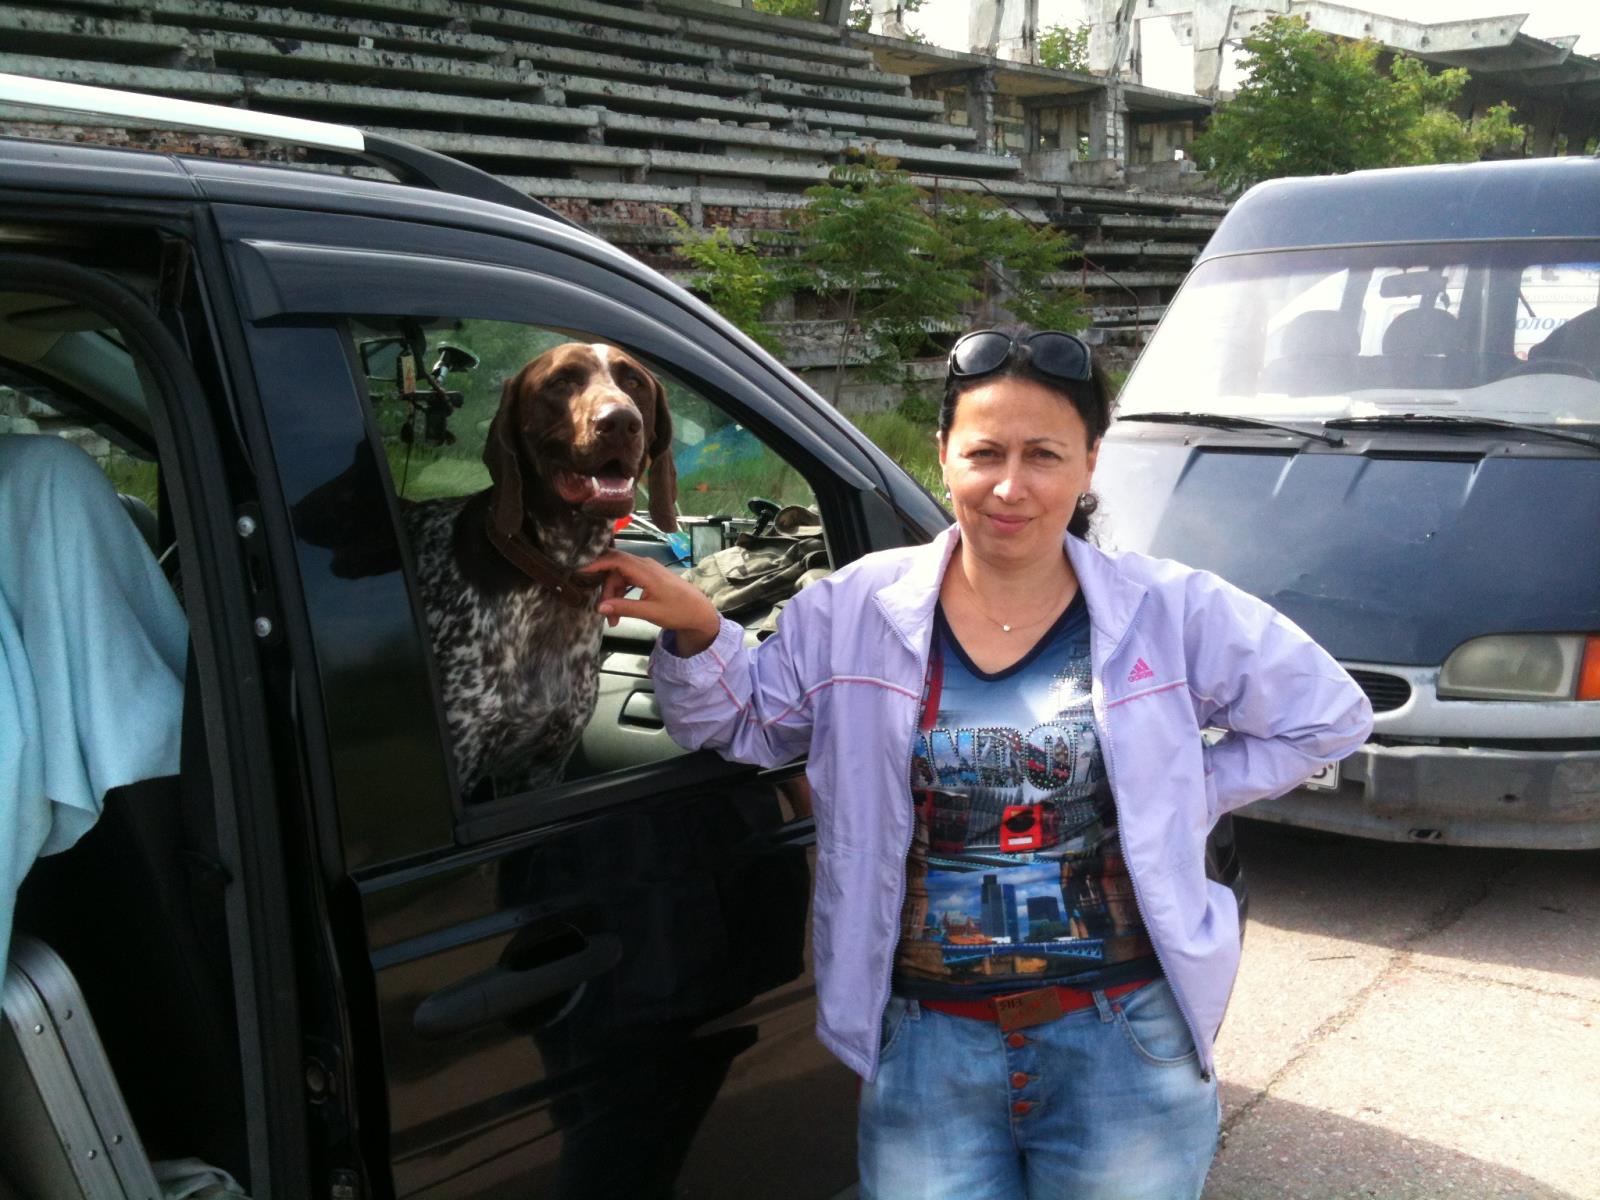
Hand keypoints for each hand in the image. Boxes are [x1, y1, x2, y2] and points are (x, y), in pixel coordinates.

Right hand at [589, 549, 721, 655]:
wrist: (700, 612)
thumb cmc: (679, 611)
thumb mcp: (650, 612)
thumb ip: (624, 608)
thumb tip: (599, 607)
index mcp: (646, 571)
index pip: (616, 559)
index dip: (596, 562)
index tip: (579, 568)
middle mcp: (645, 566)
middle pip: (615, 570)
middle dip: (606, 590)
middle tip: (606, 614)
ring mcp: (647, 570)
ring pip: (620, 576)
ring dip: (614, 595)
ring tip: (614, 619)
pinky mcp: (649, 577)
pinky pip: (628, 579)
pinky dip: (621, 593)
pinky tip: (620, 610)